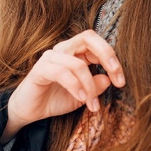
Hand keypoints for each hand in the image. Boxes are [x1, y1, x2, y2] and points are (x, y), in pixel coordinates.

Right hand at [1, 30, 125, 142]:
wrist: (29, 112)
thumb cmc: (54, 99)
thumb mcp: (82, 95)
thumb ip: (96, 86)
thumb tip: (110, 79)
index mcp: (75, 52)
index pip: (96, 43)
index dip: (112, 58)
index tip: (121, 81)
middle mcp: (63, 49)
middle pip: (88, 38)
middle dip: (107, 56)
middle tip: (118, 80)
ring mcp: (50, 57)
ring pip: (77, 63)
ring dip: (89, 85)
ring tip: (93, 104)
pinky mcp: (40, 69)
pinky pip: (62, 73)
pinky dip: (75, 86)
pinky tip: (82, 99)